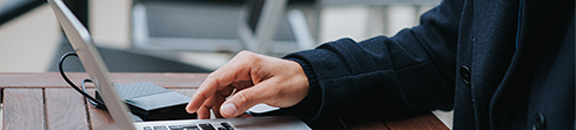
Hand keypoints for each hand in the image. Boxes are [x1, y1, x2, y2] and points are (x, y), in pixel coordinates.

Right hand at [186, 51, 308, 118]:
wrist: (308, 80)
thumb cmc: (294, 80)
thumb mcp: (270, 92)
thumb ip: (246, 100)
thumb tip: (225, 110)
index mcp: (244, 63)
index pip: (215, 78)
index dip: (201, 93)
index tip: (192, 107)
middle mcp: (241, 66)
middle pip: (215, 86)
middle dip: (209, 103)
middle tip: (206, 120)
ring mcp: (243, 74)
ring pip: (221, 92)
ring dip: (221, 106)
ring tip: (226, 119)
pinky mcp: (246, 82)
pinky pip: (231, 95)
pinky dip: (231, 106)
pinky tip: (237, 115)